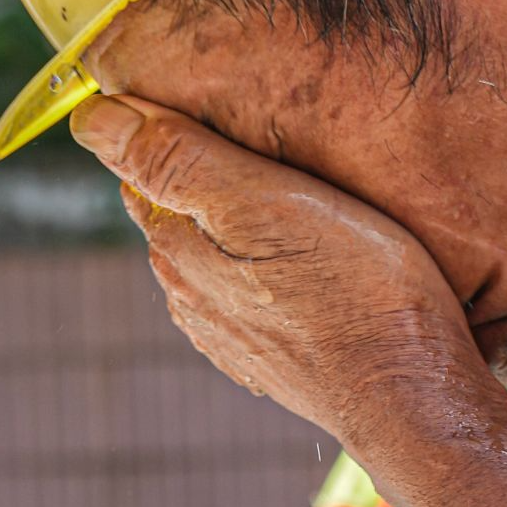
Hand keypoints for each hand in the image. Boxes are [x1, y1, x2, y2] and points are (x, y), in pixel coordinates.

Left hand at [71, 93, 480, 435]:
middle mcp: (191, 300)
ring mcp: (233, 338)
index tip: (230, 113)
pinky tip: (317, 268)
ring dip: (248, 231)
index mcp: (178, 252)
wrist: (412, 393)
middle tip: (279, 151)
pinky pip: (260, 300)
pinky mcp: (276, 362)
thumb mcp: (271, 202)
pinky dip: (277, 275)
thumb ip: (181, 160)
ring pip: (222, 260)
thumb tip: (95, 118)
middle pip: (183, 216)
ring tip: (305, 206)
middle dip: (212, 181)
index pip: (143, 171)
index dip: (178, 133)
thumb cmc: (357, 290)